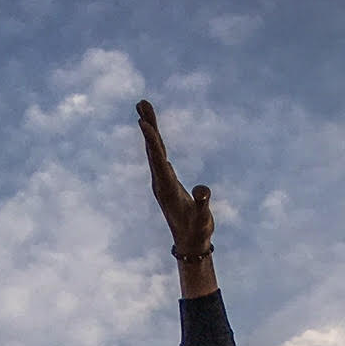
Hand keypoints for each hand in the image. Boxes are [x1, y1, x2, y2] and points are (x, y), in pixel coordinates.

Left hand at [137, 100, 213, 255]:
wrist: (190, 243)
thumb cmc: (198, 230)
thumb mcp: (203, 219)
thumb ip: (203, 204)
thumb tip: (203, 190)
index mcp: (167, 188)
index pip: (158, 160)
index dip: (151, 141)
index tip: (143, 123)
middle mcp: (160, 182)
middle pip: (153, 149)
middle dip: (148, 125)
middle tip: (141, 102)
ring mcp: (162, 181)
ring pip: (155, 150)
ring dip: (150, 128)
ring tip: (143, 107)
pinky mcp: (167, 181)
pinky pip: (159, 155)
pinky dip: (155, 140)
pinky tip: (152, 131)